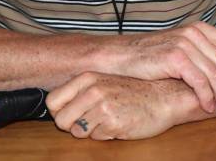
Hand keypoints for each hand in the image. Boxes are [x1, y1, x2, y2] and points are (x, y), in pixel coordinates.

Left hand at [46, 72, 179, 139]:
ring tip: (106, 119)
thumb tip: (56, 107)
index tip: (69, 114)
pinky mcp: (113, 122)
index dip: (59, 112)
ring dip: (90, 130)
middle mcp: (92, 90)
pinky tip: (117, 123)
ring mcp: (102, 106)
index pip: (52, 100)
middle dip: (73, 125)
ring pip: (77, 132)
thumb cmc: (133, 91)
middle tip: (90, 120)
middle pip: (60, 120)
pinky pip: (96, 138)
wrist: (163, 97)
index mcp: (87, 77)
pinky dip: (105, 135)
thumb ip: (81, 91)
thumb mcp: (103, 82)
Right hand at [98, 22, 215, 115]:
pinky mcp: (175, 57)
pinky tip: (207, 107)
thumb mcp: (179, 48)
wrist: (121, 57)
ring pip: (215, 74)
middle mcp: (193, 33)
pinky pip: (200, 81)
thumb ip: (201, 53)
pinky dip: (207, 97)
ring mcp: (184, 44)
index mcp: (198, 28)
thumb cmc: (150, 56)